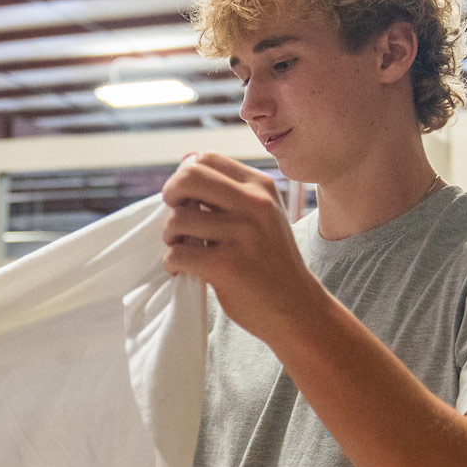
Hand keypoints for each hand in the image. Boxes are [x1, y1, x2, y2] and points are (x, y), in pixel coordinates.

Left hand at [161, 153, 322, 343]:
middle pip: (187, 178)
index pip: (205, 158)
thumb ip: (228, 190)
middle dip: (170, 196)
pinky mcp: (227, 265)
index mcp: (260, 186)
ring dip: (170, 237)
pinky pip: (177, 254)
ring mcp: (242, 234)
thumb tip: (185, 158)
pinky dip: (172, 263)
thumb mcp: (261, 214)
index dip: (184, 176)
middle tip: (177, 220)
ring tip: (183, 249)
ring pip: (177, 219)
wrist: (296, 307)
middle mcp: (254, 203)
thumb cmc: (270, 260)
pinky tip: (184, 269)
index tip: (186, 199)